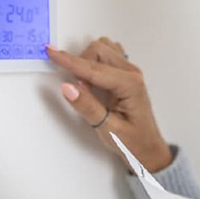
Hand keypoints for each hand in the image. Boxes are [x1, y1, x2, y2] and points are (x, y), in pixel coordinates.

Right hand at [45, 38, 173, 173]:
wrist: (147, 148)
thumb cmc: (133, 141)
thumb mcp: (108, 129)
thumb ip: (87, 107)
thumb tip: (68, 87)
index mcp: (130, 85)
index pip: (93, 68)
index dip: (69, 61)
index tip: (52, 53)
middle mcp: (132, 74)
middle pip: (98, 51)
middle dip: (81, 65)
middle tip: (80, 91)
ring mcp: (129, 72)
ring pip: (102, 50)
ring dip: (87, 62)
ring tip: (87, 88)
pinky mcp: (125, 75)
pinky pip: (107, 55)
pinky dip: (94, 62)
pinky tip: (92, 80)